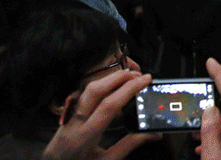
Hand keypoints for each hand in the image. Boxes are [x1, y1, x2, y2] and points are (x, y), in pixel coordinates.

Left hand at [42, 70, 158, 159]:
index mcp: (85, 137)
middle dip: (118, 77)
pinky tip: (112, 88)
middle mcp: (74, 123)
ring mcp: (68, 117)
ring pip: (87, 89)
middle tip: (138, 74)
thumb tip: (153, 135)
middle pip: (95, 90)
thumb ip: (129, 145)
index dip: (129, 89)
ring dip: (109, 79)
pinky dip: (101, 87)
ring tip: (128, 78)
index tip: (145, 80)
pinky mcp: (68, 115)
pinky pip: (84, 95)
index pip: (108, 105)